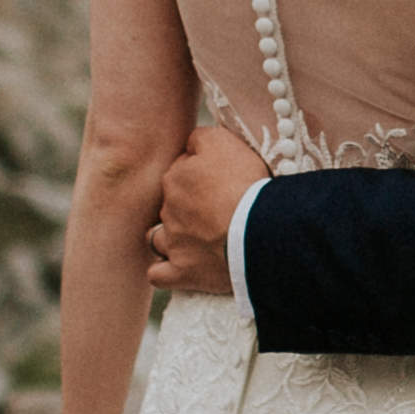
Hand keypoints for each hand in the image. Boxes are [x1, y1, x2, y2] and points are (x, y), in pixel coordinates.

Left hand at [148, 123, 267, 299]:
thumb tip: (190, 144)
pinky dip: (164, 271)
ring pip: (157, 237)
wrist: (257, 230)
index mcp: (176, 178)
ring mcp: (173, 243)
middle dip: (188, 205)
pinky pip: (159, 275)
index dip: (202, 174)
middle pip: (172, 203)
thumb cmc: (244, 183)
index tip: (222, 180)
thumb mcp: (223, 142)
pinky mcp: (182, 272)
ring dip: (170, 236)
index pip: (181, 170)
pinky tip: (174, 268)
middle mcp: (168, 209)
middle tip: (218, 208)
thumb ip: (200, 138)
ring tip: (194, 238)